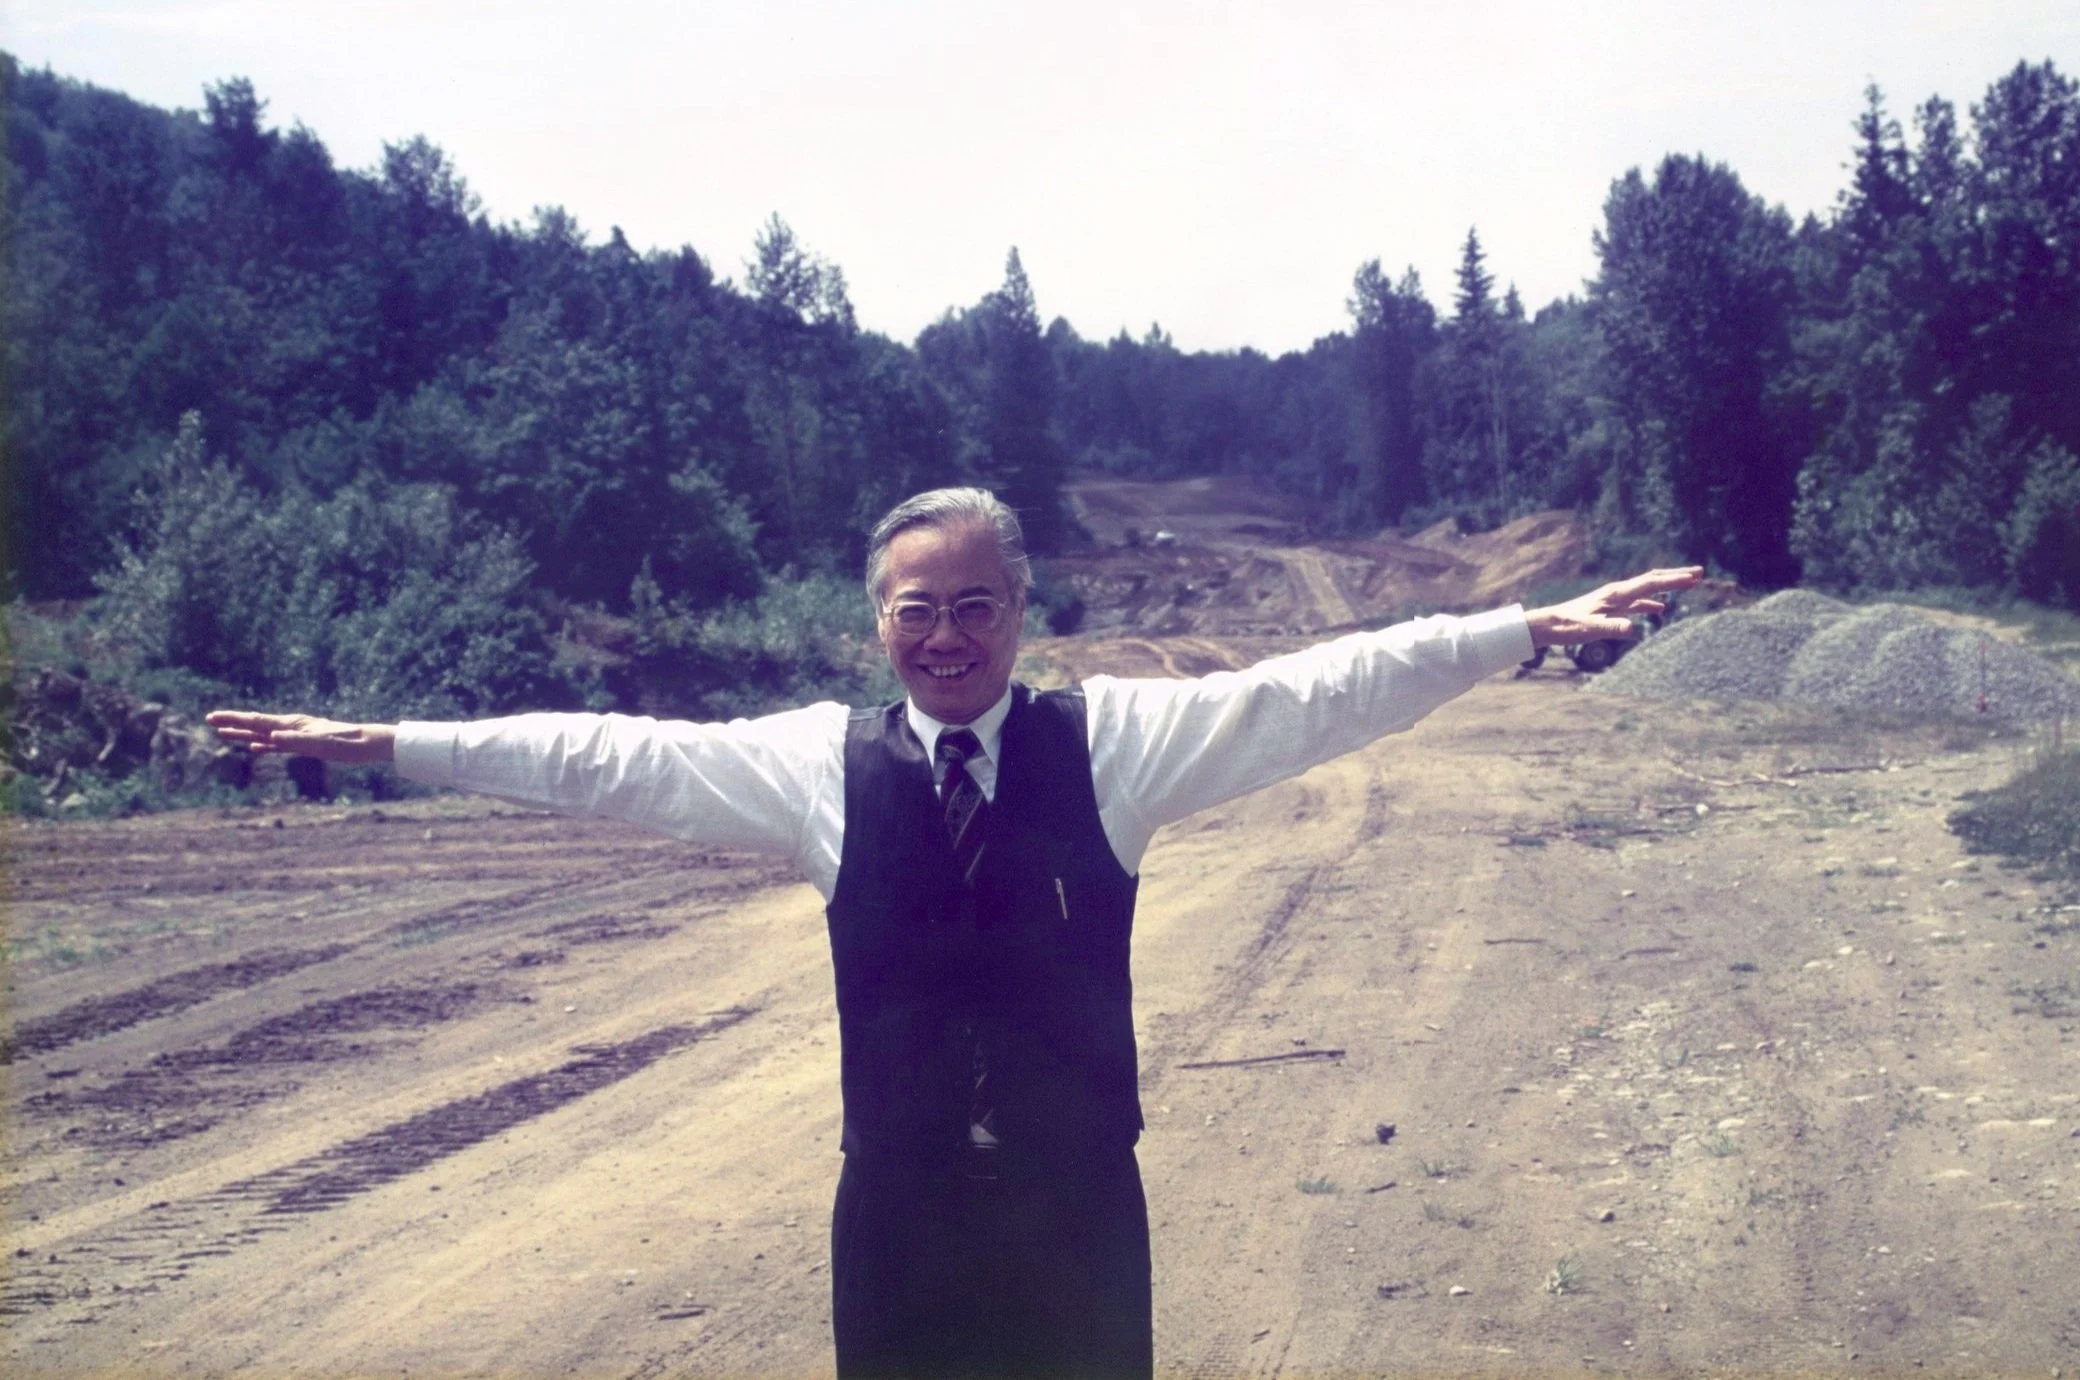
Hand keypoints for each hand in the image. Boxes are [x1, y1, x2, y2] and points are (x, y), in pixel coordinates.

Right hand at [206, 711, 396, 763]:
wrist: (367, 743)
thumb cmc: (346, 743)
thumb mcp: (319, 744)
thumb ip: (295, 741)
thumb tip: (269, 738)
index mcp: (292, 724)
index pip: (256, 720)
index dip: (233, 719)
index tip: (213, 718)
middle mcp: (291, 727)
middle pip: (255, 724)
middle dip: (232, 723)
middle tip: (210, 720)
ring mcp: (296, 735)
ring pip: (263, 734)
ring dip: (243, 734)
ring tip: (224, 733)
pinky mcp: (304, 744)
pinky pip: (277, 745)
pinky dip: (263, 746)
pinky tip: (255, 748)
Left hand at [1525, 567, 1703, 649]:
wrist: (1549, 624)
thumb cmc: (1568, 626)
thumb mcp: (1590, 629)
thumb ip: (1611, 628)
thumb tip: (1634, 628)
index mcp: (1616, 594)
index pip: (1650, 584)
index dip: (1673, 580)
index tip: (1694, 578)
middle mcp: (1618, 592)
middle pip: (1652, 579)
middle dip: (1676, 575)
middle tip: (1700, 572)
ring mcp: (1615, 599)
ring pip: (1647, 589)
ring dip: (1667, 586)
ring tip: (1688, 584)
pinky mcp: (1611, 608)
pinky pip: (1637, 602)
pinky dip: (1651, 603)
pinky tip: (1660, 609)